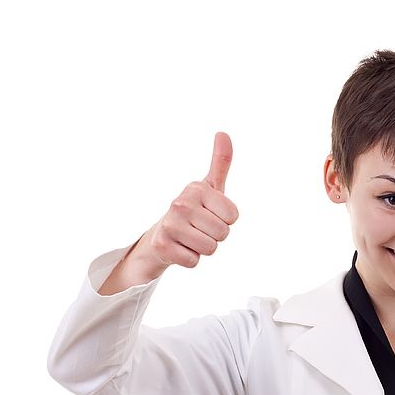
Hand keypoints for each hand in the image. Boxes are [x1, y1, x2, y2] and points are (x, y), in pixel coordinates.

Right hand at [142, 131, 239, 268]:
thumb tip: (223, 133)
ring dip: (204, 248)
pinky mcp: (163, 246)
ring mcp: (170, 224)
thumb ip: (220, 162)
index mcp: (196, 189)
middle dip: (215, 235)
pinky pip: (195, 261)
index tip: (211, 214)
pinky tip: (180, 248)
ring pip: (211, 248)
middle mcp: (180, 203)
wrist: (161, 234)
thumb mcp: (209, 186)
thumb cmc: (194, 209)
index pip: (233, 216)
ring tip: (191, 238)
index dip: (226, 220)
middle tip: (200, 228)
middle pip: (223, 233)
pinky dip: (190, 259)